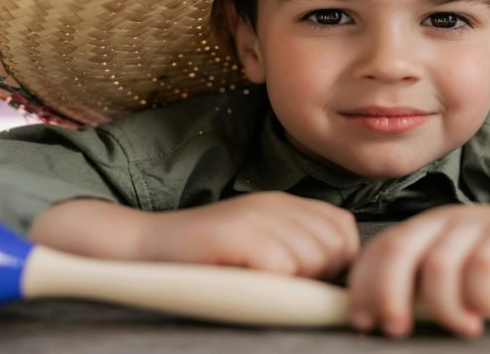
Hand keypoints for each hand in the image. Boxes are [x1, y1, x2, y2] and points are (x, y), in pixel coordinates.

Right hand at [138, 191, 359, 280]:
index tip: (309, 279)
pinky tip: (244, 280)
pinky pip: (281, 267)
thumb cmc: (204, 258)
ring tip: (259, 280)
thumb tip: (336, 279)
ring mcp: (256, 217)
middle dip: (319, 275)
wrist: (146, 246)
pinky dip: (269, 283)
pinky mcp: (238, 234)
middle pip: (335, 247)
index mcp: (285, 204)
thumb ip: (297, 247)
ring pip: (312, 258)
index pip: (343, 228)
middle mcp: (276, 204)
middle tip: (282, 284)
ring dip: (293, 281)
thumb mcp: (259, 243)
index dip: (337, 260)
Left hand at [346, 191, 489, 337]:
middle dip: (387, 294)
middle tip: (396, 330)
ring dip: (440, 302)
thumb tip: (385, 324)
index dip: (364, 286)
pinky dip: (478, 289)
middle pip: (399, 251)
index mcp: (426, 231)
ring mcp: (481, 223)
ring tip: (460, 328)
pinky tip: (485, 309)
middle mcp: (447, 222)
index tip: (363, 323)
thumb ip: (424, 290)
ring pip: (439, 261)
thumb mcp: (460, 273)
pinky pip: (486, 260)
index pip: (380, 251)